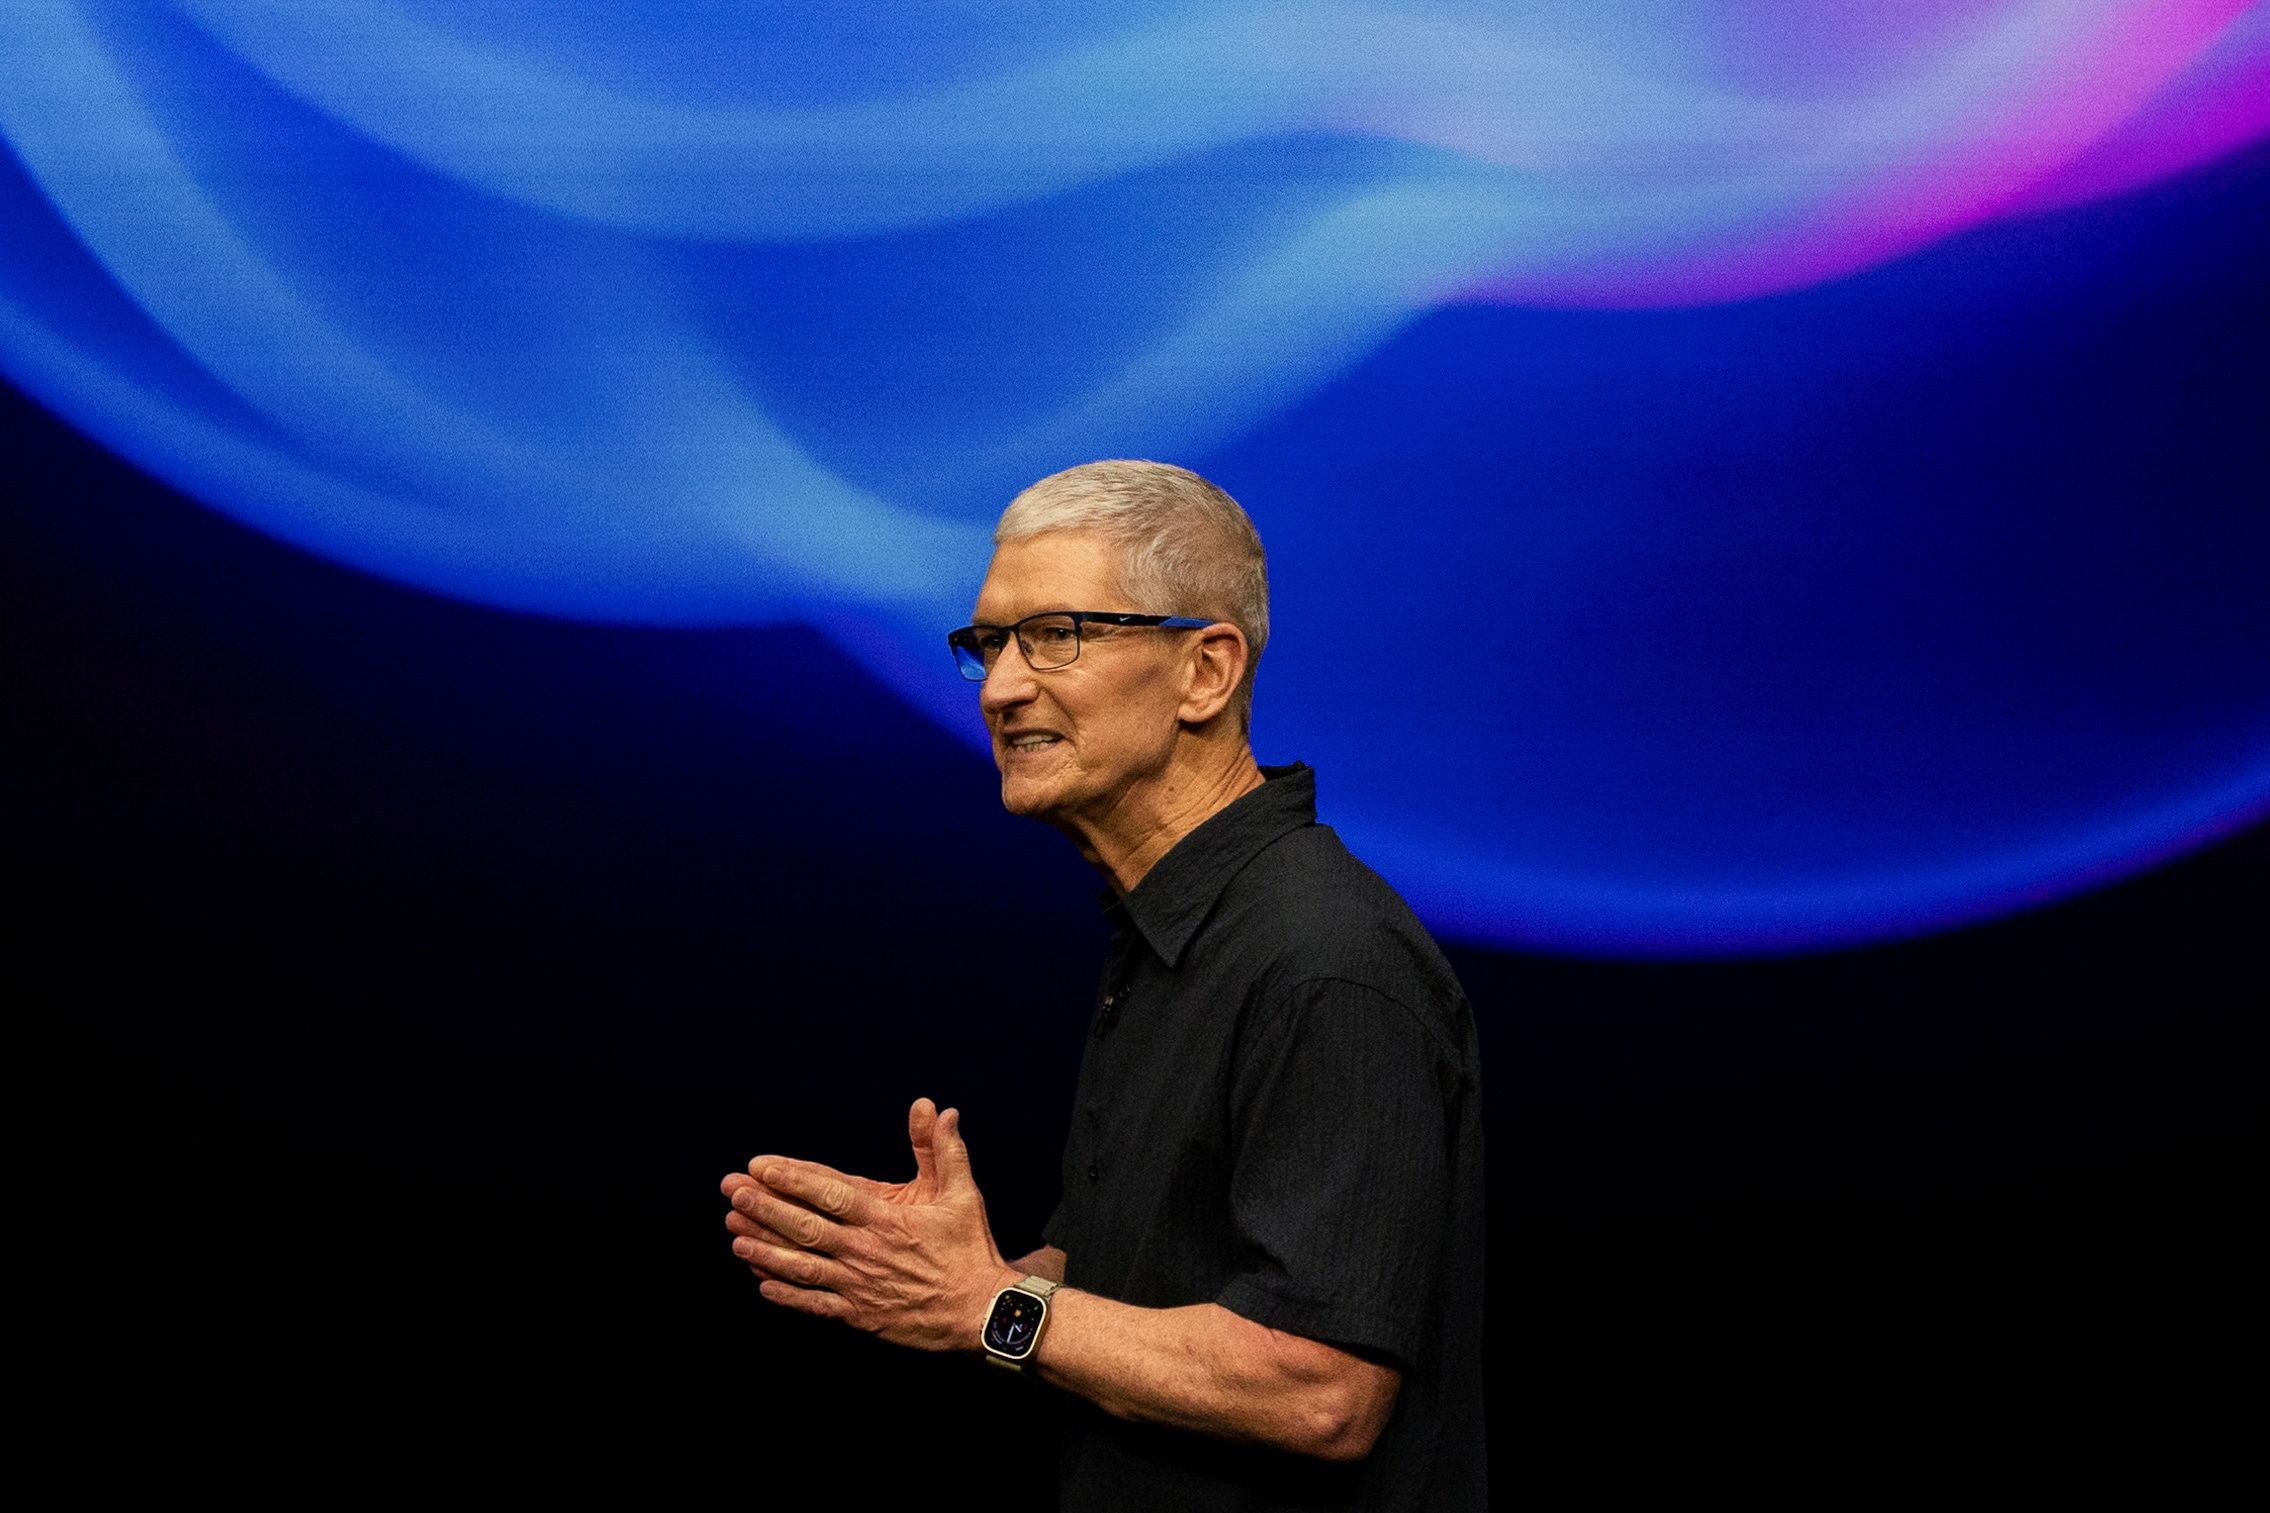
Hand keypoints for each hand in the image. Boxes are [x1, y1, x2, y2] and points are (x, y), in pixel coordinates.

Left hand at [719, 1099, 1017, 1351]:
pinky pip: (814, 1304)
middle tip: (733, 1191)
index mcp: (886, 1218)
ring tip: (734, 1233)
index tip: (761, 1165)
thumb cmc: (970, 1248)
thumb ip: (943, 1149)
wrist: (982, 1311)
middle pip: (805, 1226)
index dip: (793, 1178)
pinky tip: (761, 1282)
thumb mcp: (962, 1192)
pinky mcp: (859, 1313)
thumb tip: (938, 1108)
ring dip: (764, 1248)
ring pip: (801, 1265)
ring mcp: (858, 1285)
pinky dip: (786, 1295)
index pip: (830, 1193)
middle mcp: (865, 1250)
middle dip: (765, 1207)